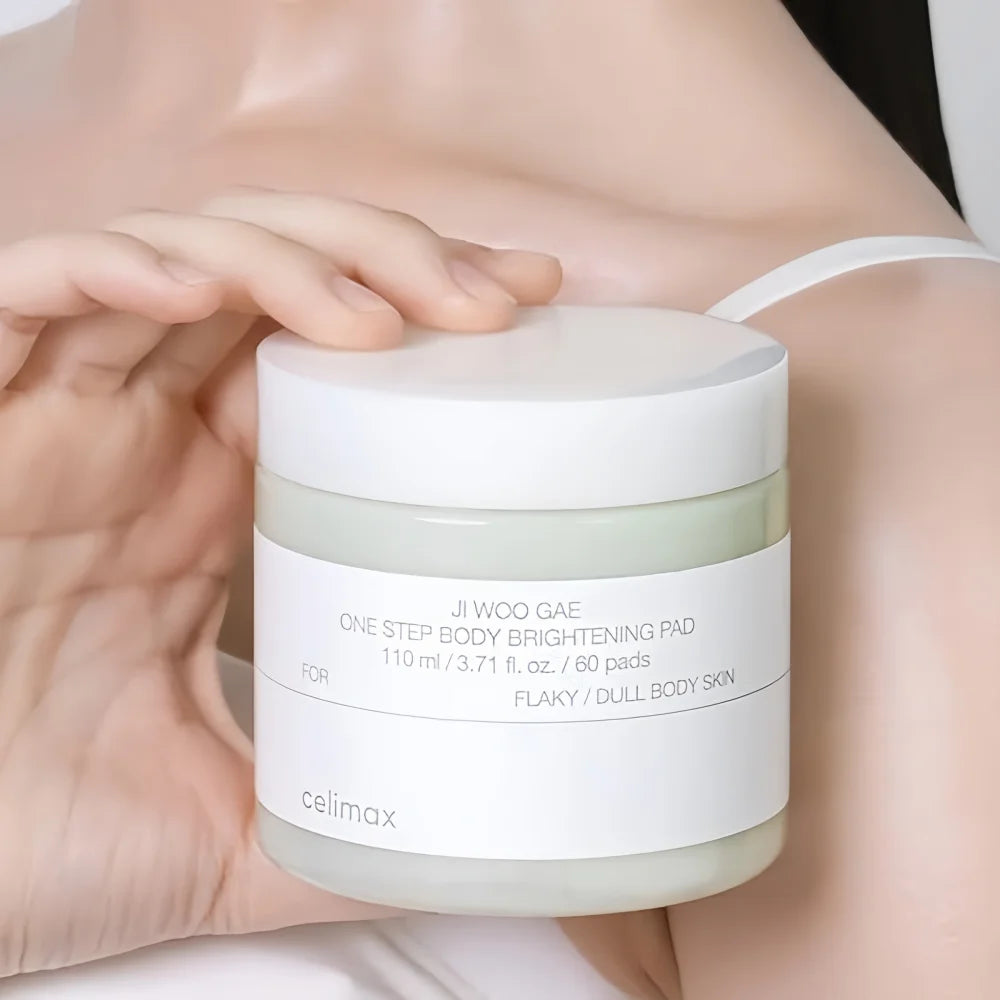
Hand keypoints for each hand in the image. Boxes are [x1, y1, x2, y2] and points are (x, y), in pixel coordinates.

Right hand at [0, 190, 560, 976]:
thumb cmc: (42, 849)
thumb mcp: (238, 831)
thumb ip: (349, 821)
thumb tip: (471, 844)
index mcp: (208, 502)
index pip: (329, 354)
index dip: (424, 310)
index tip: (528, 307)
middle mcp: (142, 440)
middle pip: (274, 277)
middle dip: (387, 260)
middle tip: (492, 300)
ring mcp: (55, 420)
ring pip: (174, 260)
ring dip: (282, 257)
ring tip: (374, 318)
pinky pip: (23, 297)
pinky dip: (109, 268)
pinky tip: (195, 293)